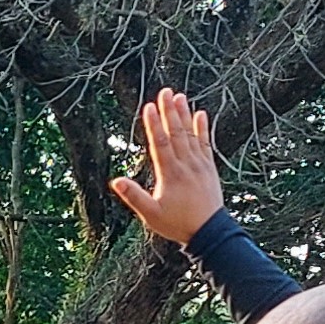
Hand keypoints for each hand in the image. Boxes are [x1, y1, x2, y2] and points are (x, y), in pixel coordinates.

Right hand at [109, 87, 224, 242]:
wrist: (210, 231)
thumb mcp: (151, 215)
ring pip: (191, 134)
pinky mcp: (209, 167)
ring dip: (184, 115)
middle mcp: (186, 165)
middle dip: (169, 112)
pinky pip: (205, 143)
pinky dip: (202, 128)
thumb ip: (134, 196)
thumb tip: (115, 182)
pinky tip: (200, 114)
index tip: (149, 107)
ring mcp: (199, 164)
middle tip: (165, 92)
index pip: (160, 144)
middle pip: (176, 133)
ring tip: (179, 96)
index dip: (154, 125)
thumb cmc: (178, 224)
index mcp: (170, 174)